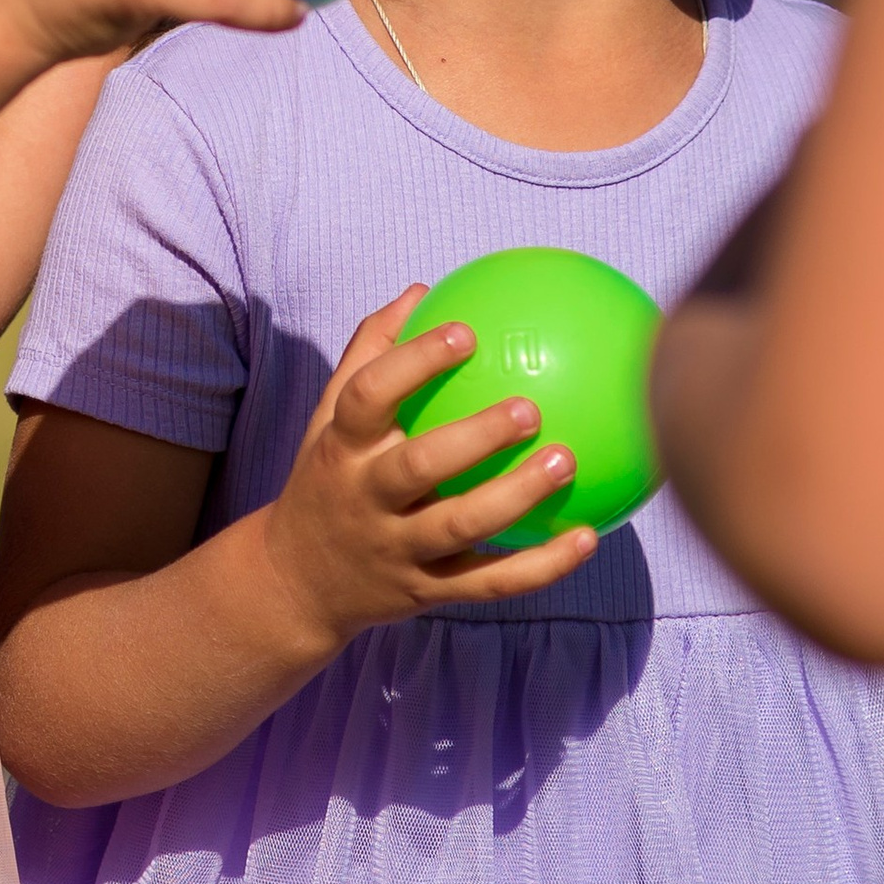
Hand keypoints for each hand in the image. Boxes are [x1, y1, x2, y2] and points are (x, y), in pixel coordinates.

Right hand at [259, 287, 598, 653]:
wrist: (295, 583)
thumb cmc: (326, 480)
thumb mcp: (327, 419)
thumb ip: (369, 354)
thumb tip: (421, 292)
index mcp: (341, 448)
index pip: (368, 397)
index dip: (415, 362)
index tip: (466, 331)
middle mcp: (365, 498)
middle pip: (419, 467)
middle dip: (476, 438)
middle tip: (532, 408)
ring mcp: (395, 549)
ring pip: (460, 526)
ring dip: (516, 497)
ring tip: (567, 462)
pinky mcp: (425, 592)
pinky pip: (489, 582)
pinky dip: (540, 566)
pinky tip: (587, 536)